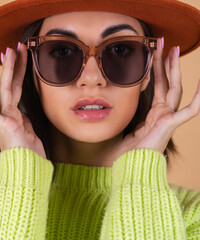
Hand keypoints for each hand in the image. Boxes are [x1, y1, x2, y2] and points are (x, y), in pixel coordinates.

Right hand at [0, 43, 45, 158]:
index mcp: (16, 117)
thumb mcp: (31, 135)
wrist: (28, 173)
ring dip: (9, 69)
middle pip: (11, 85)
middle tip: (15, 47)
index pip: (17, 92)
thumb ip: (26, 122)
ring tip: (11, 50)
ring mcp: (5, 119)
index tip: (17, 63)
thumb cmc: (30, 157)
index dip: (18, 76)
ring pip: (5, 89)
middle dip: (14, 66)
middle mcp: (9, 115)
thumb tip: (24, 114)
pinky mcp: (3, 125)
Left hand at [116, 39, 199, 158]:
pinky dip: (199, 98)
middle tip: (162, 43)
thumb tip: (120, 106)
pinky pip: (191, 110)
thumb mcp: (127, 126)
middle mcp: (163, 112)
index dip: (156, 69)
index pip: (157, 85)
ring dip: (173, 68)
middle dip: (164, 62)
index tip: (152, 53)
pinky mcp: (171, 123)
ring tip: (172, 49)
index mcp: (154, 113)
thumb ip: (130, 115)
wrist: (130, 164)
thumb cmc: (128, 150)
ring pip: (175, 87)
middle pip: (167, 82)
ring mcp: (169, 117)